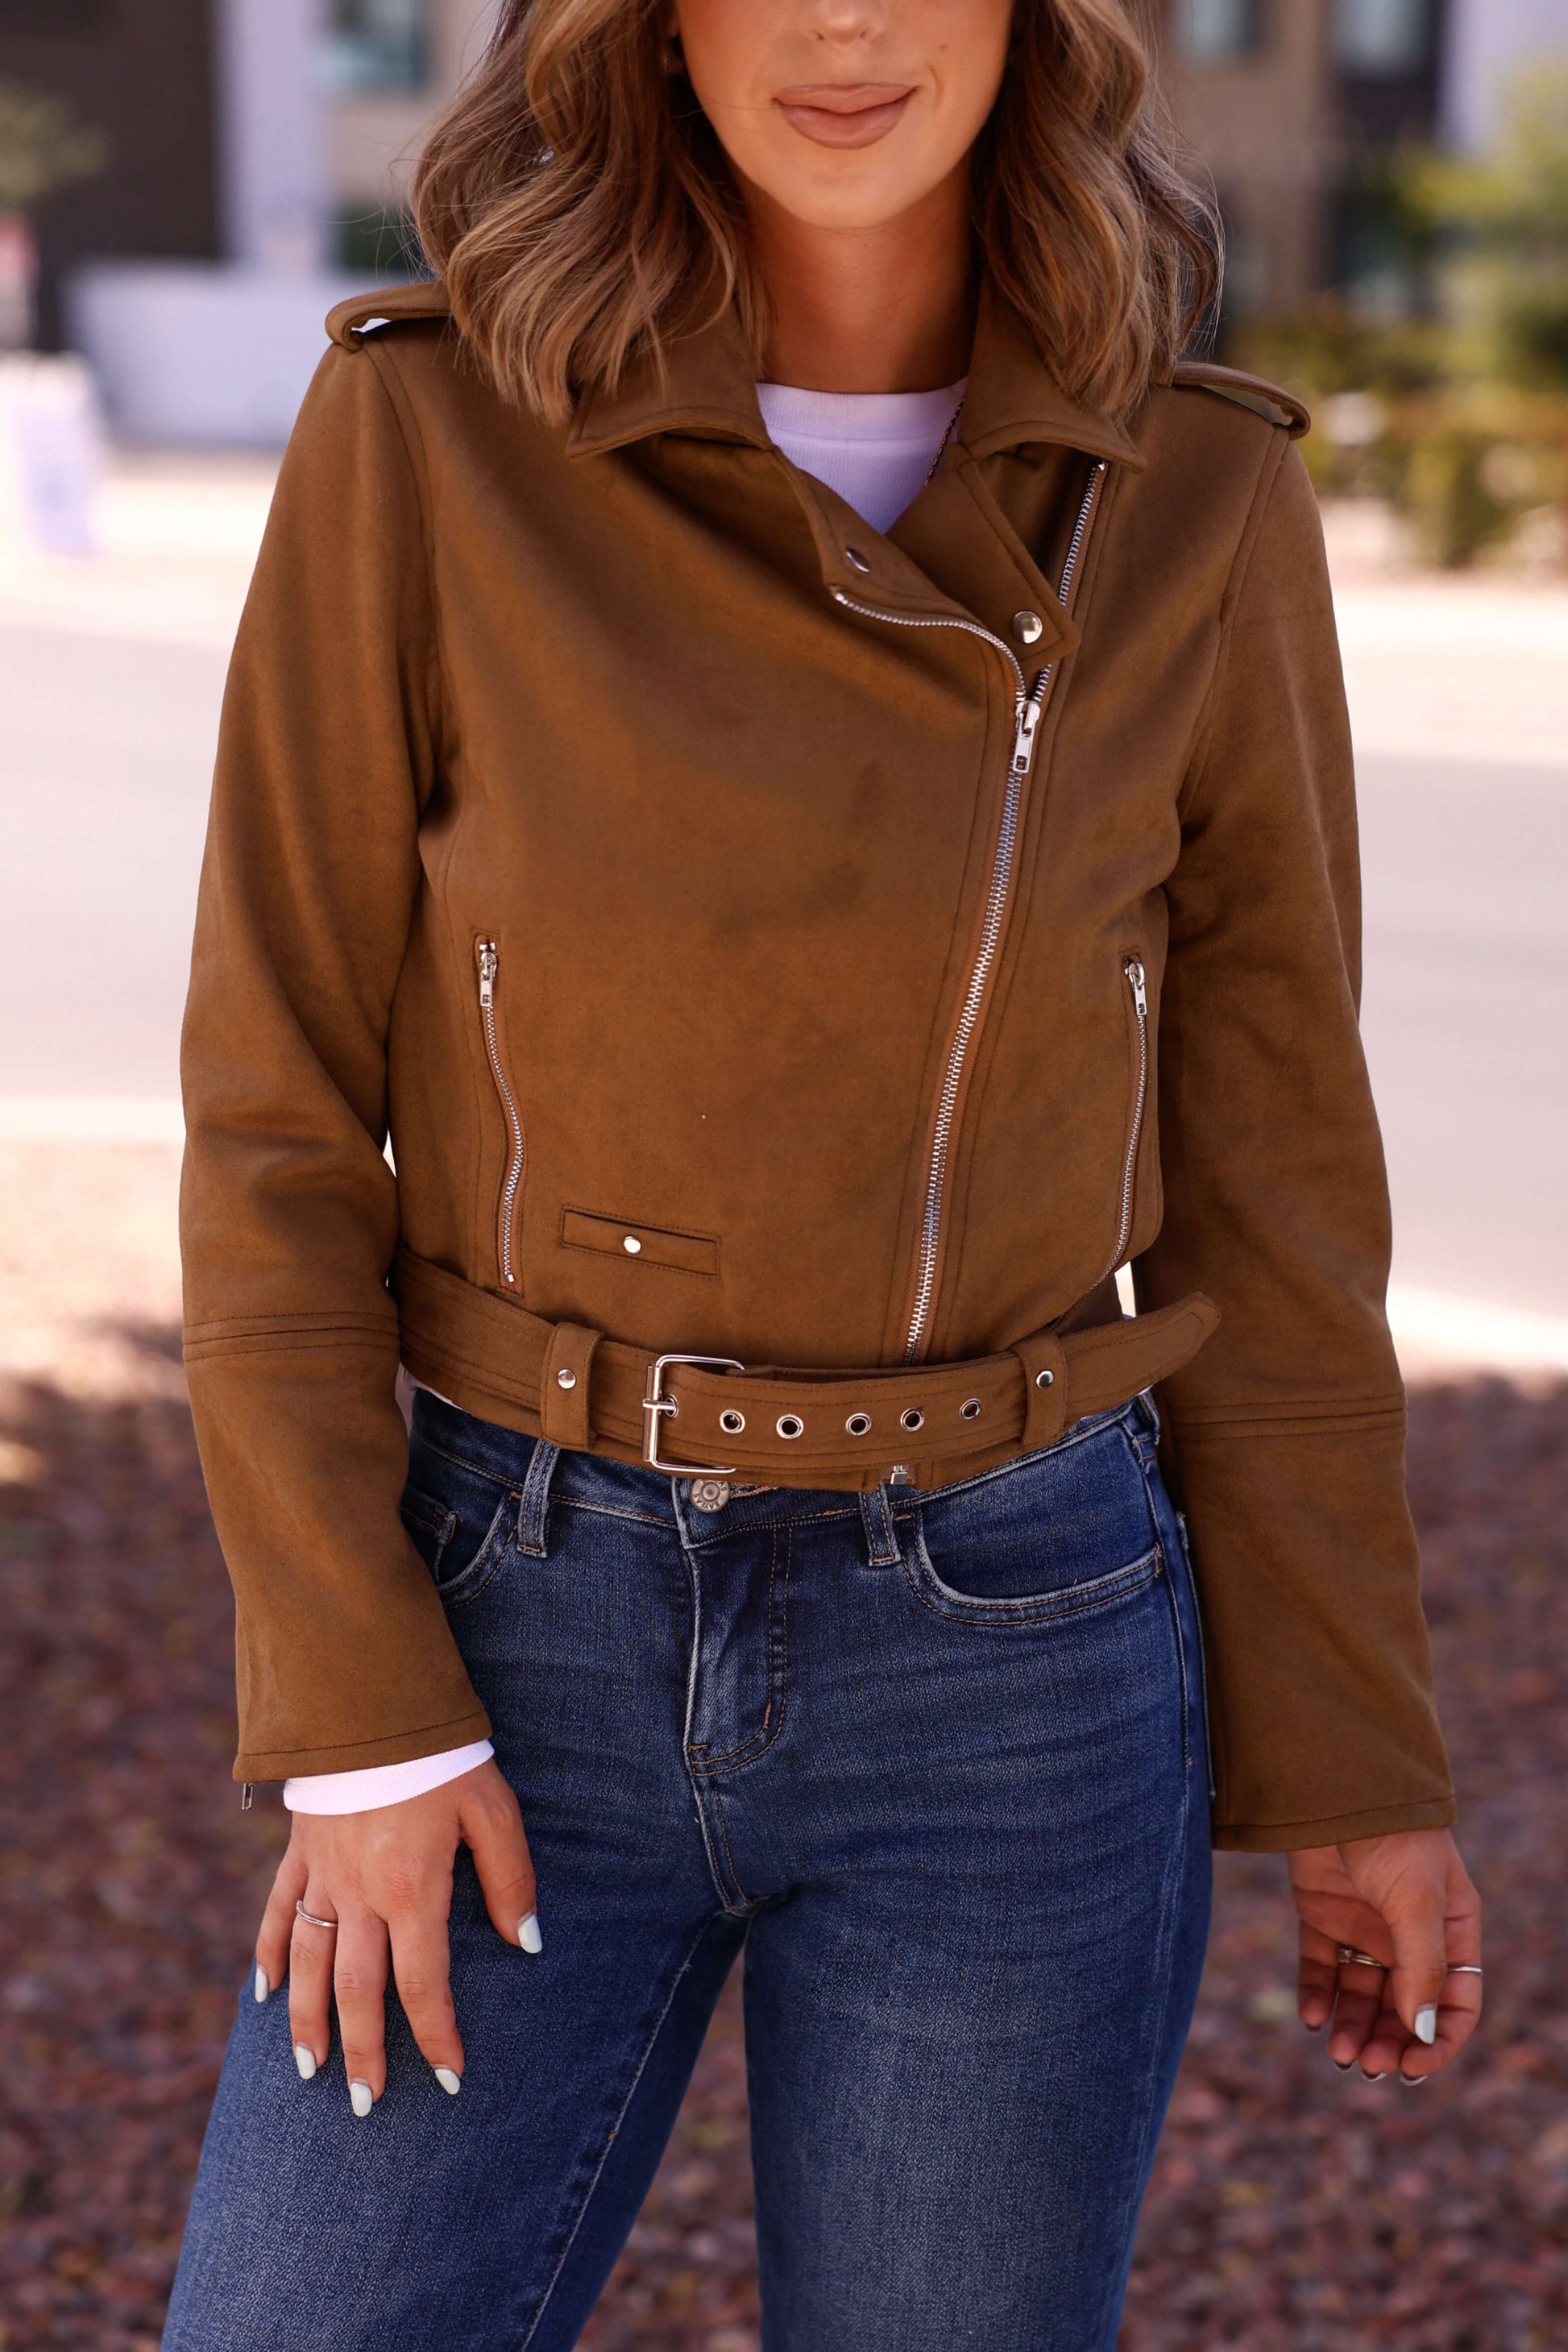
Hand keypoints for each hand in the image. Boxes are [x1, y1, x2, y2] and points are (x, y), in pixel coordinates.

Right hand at [253, 1760, 537, 2113]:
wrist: (367, 1700)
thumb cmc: (442, 1754)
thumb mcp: (492, 1808)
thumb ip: (509, 1878)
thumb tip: (526, 1943)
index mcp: (412, 1890)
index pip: (423, 1985)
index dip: (437, 2036)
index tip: (450, 2079)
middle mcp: (360, 1895)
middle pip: (356, 1992)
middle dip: (365, 2055)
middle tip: (368, 2107)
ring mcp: (322, 1877)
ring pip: (307, 1966)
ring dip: (308, 2025)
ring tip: (313, 2074)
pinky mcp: (298, 1853)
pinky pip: (277, 1914)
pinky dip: (268, 1958)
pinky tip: (263, 1996)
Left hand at [1289, 1828, 1481, 2083]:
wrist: (1336, 1785)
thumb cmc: (1394, 1838)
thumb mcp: (1417, 1904)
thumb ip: (1422, 1968)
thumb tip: (1424, 2034)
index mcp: (1450, 1931)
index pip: (1455, 2003)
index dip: (1438, 2041)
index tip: (1412, 2068)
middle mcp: (1410, 1935)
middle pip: (1405, 2008)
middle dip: (1389, 2041)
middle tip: (1366, 2065)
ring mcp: (1365, 1926)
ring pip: (1362, 1994)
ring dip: (1353, 2026)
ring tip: (1338, 2052)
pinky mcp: (1323, 1914)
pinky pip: (1322, 1967)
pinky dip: (1317, 1995)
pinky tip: (1311, 2017)